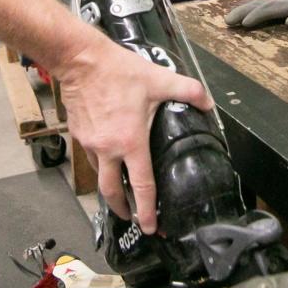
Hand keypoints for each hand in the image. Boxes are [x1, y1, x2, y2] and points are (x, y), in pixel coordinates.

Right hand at [57, 34, 212, 234]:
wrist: (80, 60)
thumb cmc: (119, 71)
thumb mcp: (159, 79)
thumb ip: (189, 91)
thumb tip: (209, 102)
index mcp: (131, 142)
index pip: (141, 186)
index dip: (148, 210)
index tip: (152, 227)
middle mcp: (108, 149)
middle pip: (113, 192)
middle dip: (124, 210)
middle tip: (133, 219)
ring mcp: (90, 144)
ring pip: (99, 175)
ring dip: (110, 187)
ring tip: (121, 192)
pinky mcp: (78, 135)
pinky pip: (90, 157)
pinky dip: (100, 165)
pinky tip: (107, 159)